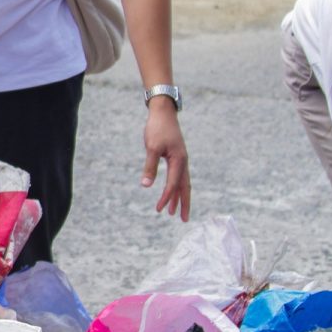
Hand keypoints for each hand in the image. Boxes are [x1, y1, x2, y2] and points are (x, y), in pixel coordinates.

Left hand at [142, 103, 189, 219]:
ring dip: (179, 197)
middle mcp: (183, 162)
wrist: (163, 112)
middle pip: (184, 187)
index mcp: (179, 161)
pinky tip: (171, 192)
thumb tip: (146, 185)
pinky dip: (176, 186)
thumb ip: (150, 167)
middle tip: (183, 219)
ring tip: (174, 212)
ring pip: (183, 182)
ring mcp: (181, 159)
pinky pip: (179, 176)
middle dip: (183, 204)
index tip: (159, 210)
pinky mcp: (177, 157)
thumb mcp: (151, 147)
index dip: (166, 198)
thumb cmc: (157, 128)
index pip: (172, 184)